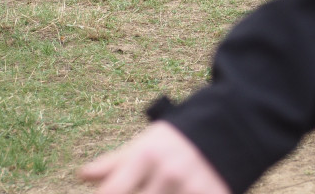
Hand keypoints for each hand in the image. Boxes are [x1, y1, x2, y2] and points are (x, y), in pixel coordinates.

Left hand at [78, 121, 229, 193]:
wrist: (232, 127)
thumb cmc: (179, 139)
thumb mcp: (146, 143)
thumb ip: (115, 163)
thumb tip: (83, 175)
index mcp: (145, 155)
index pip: (111, 192)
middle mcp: (167, 172)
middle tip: (146, 190)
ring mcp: (191, 187)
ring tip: (162, 191)